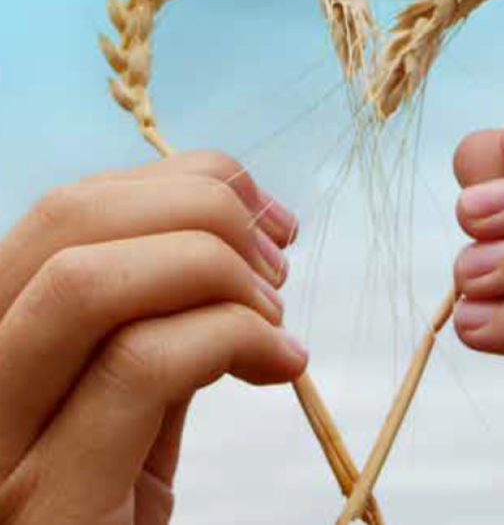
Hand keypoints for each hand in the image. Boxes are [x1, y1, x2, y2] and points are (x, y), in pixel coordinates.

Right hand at [0, 151, 306, 524]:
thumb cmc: (111, 512)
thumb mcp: (127, 407)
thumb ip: (153, 326)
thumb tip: (231, 239)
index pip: (66, 209)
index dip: (183, 182)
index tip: (265, 211)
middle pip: (67, 221)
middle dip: (203, 208)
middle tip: (280, 254)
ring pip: (87, 283)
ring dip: (214, 269)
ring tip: (276, 312)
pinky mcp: (49, 507)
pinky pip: (140, 369)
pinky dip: (235, 339)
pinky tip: (284, 363)